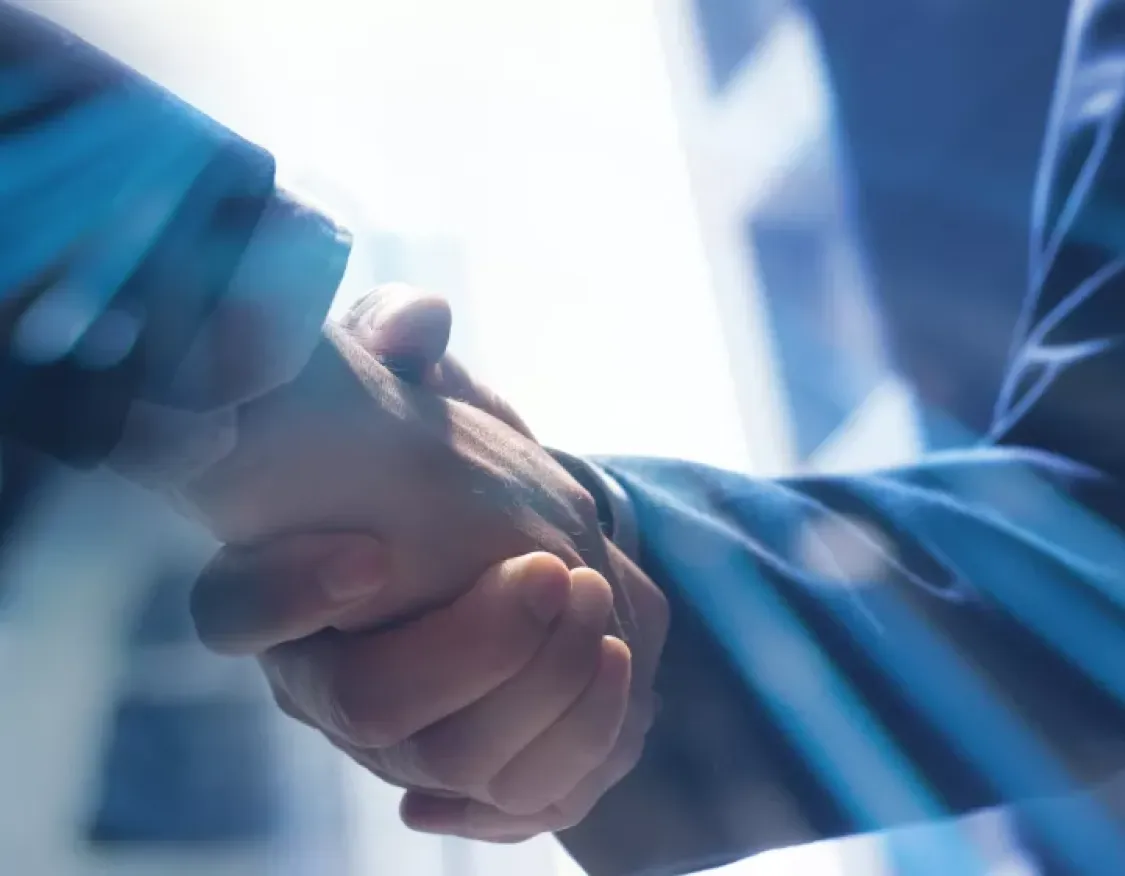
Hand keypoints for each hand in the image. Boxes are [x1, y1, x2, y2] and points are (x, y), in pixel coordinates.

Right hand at [191, 286, 667, 838]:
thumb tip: (416, 324)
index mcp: (280, 586)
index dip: (289, 595)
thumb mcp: (406, 382)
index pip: (233, 615)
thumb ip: (394, 338)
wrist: (506, 536)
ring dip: (547, 688)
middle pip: (369, 710)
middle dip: (475, 646)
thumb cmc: (436, 457)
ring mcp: (403, 739)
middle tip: (551, 570)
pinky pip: (522, 797)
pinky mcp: (478, 767)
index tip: (373, 552)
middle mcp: (328, 677)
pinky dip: (580, 743)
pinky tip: (615, 666)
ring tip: (598, 601)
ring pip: (456, 763)